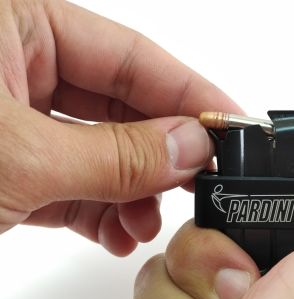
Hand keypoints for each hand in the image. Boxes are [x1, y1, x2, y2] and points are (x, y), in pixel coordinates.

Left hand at [0, 0, 239, 254]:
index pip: (129, 58)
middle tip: (201, 183)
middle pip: (120, 111)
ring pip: (100, 156)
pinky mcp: (14, 172)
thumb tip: (190, 148)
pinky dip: (99, 215)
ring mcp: (17, 125)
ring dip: (131, 196)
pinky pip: (72, 188)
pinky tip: (117, 235)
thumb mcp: (22, 157)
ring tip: (145, 224)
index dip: (189, 95)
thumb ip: (114, 155)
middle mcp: (17, 71)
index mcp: (15, 29)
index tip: (233, 127)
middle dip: (162, 156)